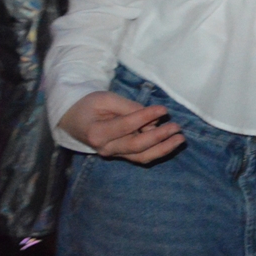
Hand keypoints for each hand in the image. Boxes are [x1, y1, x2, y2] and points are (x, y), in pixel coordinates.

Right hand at [57, 91, 184, 162]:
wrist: (75, 120)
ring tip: (180, 139)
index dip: (146, 117)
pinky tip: (171, 143)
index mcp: (97, 132)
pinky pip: (141, 156)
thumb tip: (152, 120)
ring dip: (163, 149)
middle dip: (159, 137)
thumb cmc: (90, 106)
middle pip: (136, 146)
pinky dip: (158, 151)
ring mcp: (114, 154)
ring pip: (142, 156)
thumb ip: (128, 108)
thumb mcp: (105, 99)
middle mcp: (105, 148)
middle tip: (177, 127)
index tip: (164, 109)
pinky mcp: (121, 155)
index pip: (126, 126)